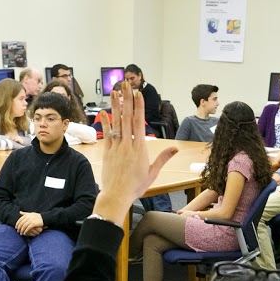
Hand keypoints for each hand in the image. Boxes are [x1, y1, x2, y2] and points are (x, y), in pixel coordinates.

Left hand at [15, 211, 43, 235]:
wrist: (44, 218)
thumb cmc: (37, 216)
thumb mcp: (30, 213)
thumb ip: (25, 213)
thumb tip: (19, 212)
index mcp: (26, 215)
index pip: (19, 220)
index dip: (17, 224)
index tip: (16, 228)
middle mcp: (28, 217)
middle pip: (21, 223)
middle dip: (19, 228)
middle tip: (18, 231)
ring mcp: (31, 220)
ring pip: (24, 226)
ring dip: (22, 230)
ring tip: (21, 233)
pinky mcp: (33, 224)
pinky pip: (28, 228)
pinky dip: (26, 231)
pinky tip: (25, 233)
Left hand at [94, 86, 177, 224]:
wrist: (117, 196)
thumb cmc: (135, 186)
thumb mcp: (152, 172)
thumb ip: (163, 158)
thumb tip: (175, 148)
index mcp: (140, 148)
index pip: (139, 122)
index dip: (138, 106)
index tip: (138, 94)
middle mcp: (127, 145)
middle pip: (127, 117)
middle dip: (127, 99)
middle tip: (126, 84)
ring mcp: (116, 147)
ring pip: (116, 122)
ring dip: (116, 106)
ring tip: (114, 92)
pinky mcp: (107, 152)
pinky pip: (106, 134)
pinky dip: (105, 122)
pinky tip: (103, 111)